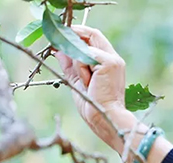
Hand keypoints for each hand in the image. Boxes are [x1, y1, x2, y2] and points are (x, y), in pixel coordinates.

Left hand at [55, 26, 129, 150]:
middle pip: (93, 34)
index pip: (94, 38)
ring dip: (77, 62)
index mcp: (109, 62)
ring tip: (85, 82)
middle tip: (58, 38)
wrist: (105, 117)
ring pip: (85, 47)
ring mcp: (112, 60)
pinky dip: (81, 68)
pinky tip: (88, 82)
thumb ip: (70, 65)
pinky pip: (86, 56)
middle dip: (74, 34)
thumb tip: (58, 51)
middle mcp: (114, 58)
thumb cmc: (93, 105)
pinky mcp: (109, 63)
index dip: (78, 34)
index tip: (62, 35)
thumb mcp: (78, 81)